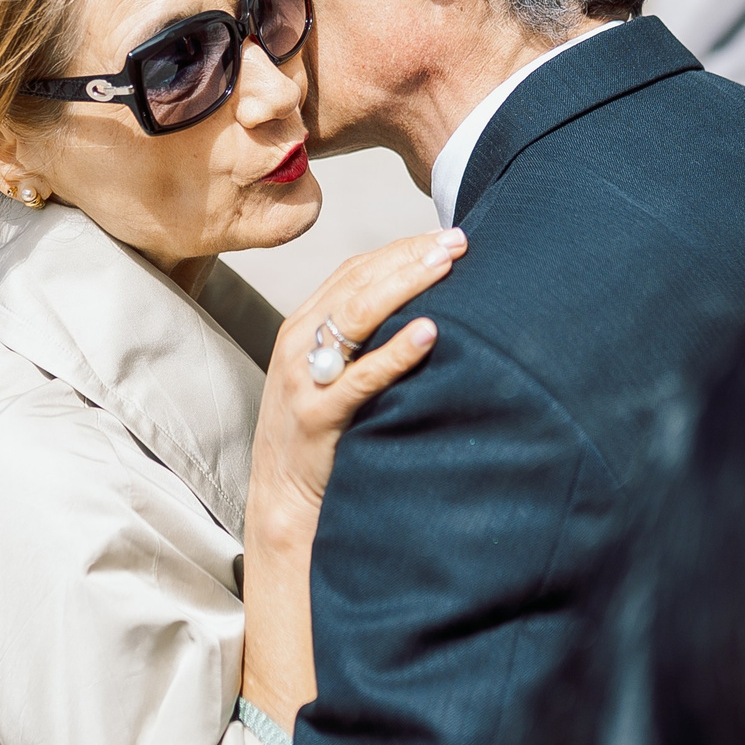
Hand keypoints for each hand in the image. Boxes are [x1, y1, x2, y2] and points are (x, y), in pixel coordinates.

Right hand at [241, 227, 463, 728]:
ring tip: (448, 265)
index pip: (356, 272)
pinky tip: (429, 333)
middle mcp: (298, 343)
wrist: (285, 507)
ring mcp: (304, 379)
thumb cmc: (324, 440)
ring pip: (356, 317)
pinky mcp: (316, 417)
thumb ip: (366, 343)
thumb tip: (429, 311)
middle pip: (358, 283)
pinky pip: (360, 378)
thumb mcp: (336, 379)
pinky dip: (395, 354)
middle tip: (459, 240)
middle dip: (411, 256)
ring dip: (406, 286)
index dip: (401, 249)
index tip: (447, 237)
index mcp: (303, 327)